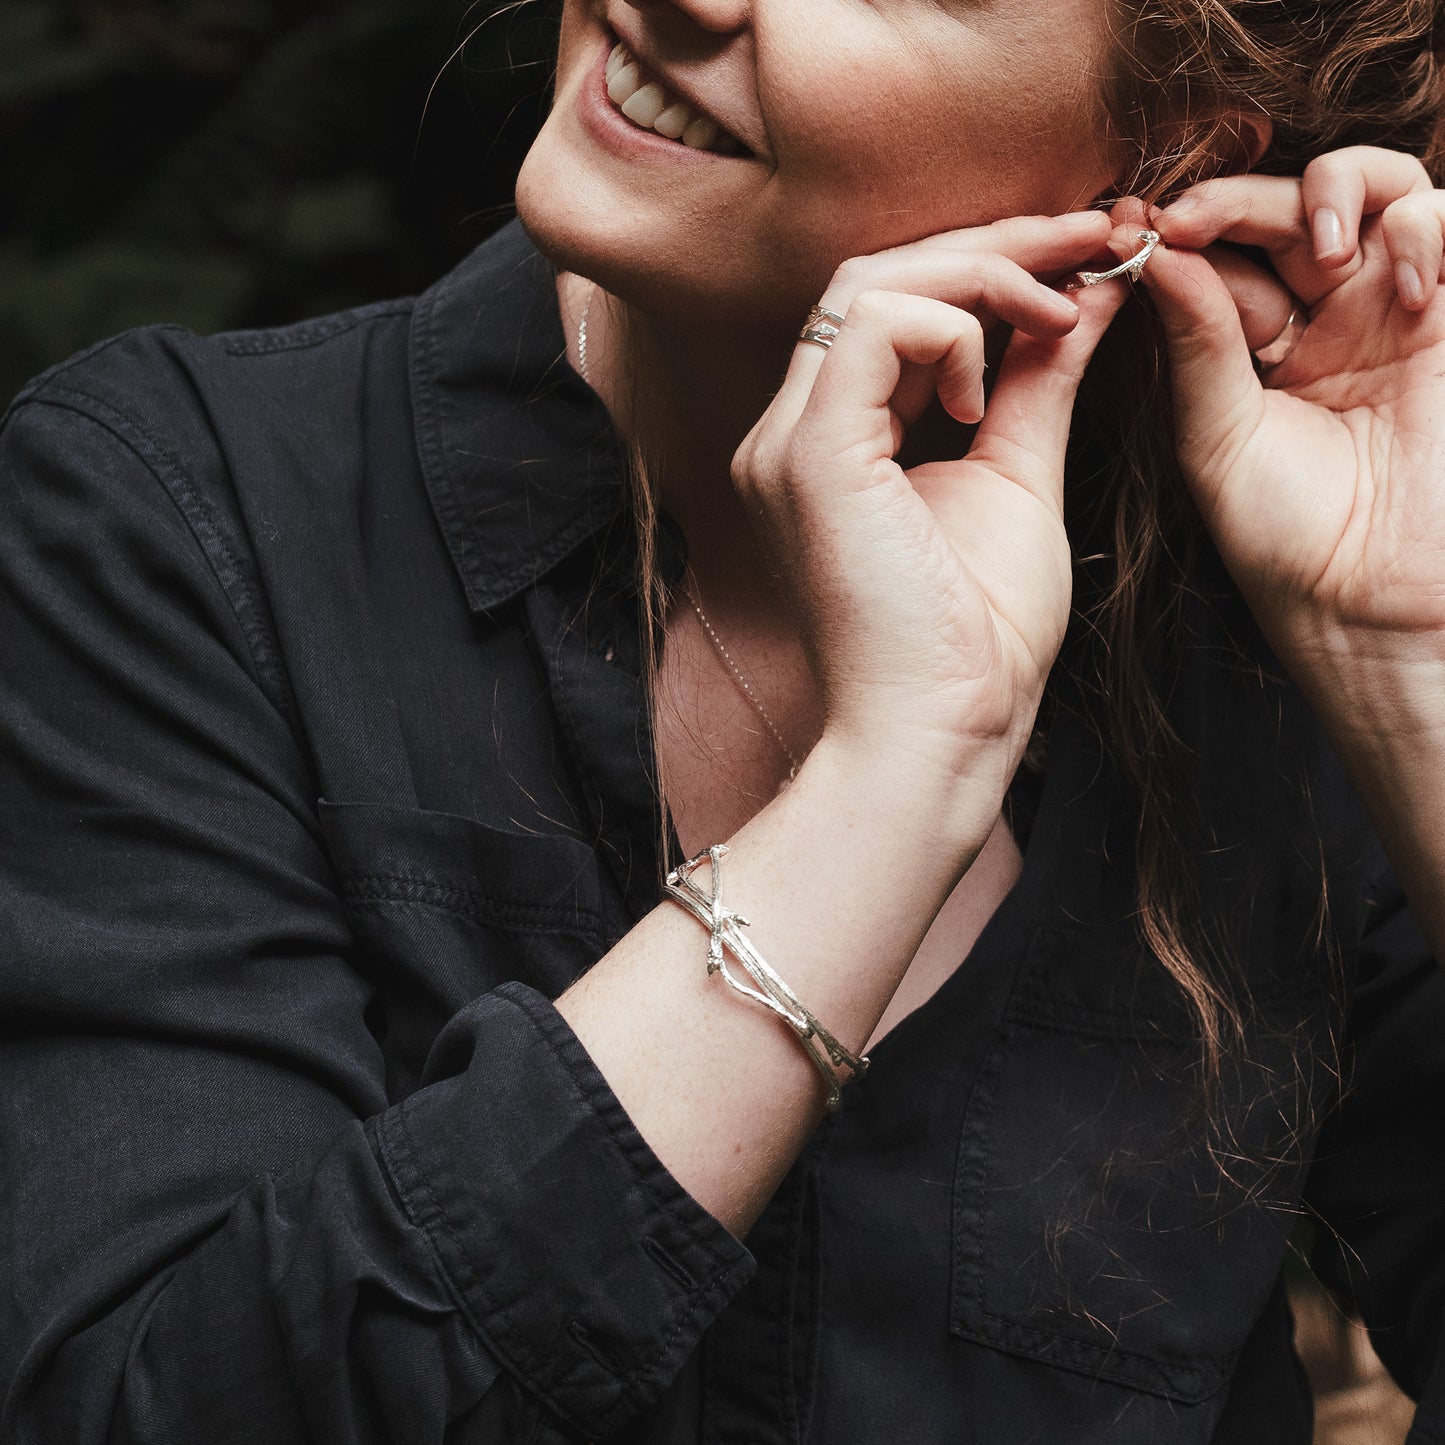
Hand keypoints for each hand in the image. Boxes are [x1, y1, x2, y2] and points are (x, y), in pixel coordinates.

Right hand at [730, 213, 1124, 802]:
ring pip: (866, 285)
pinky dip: (948, 328)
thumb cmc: (977, 638)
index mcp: (832, 440)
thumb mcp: (1017, 477)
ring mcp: (788, 443)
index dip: (988, 264)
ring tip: (1062, 304)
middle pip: (875, 276)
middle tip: (1091, 236)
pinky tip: (986, 388)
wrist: (944, 732)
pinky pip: (869, 329)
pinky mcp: (810, 459)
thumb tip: (1081, 300)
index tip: (1083, 253)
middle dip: (993, 244)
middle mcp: (791, 431)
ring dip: (979, 274)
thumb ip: (1034, 384)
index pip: (891, 305)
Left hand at [1139, 147, 1444, 735]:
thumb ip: (1196, 341)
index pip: (1217, 253)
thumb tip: (1154, 250)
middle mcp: (1319, 315)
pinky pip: (1442, 224)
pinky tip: (1402, 290)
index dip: (1177, 230)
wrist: (1368, 597)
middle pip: (1284, 207)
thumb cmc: (1281, 531)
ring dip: (1336, 193)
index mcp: (1250, 343)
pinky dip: (1425, 230)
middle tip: (1189, 220)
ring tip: (1319, 256)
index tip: (1125, 231)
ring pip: (1372, 189)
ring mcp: (1387, 309)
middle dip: (1237, 200)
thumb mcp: (1216, 433)